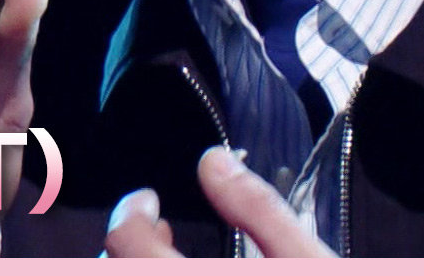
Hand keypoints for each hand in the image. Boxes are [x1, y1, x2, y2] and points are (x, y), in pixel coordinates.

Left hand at [102, 147, 336, 256]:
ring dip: (132, 263)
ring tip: (166, 251)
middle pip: (115, 269)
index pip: (126, 244)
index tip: (148, 199)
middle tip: (157, 226)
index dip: (129, 214)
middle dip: (125, 244)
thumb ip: (259, 209)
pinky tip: (177, 268)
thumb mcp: (308, 260)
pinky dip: (145, 273)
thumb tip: (212, 160)